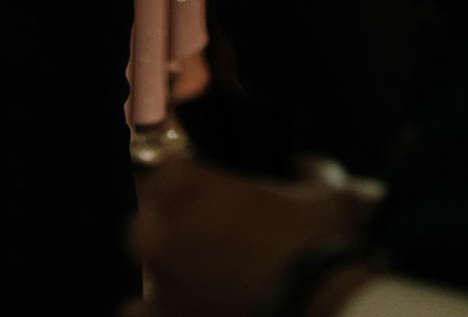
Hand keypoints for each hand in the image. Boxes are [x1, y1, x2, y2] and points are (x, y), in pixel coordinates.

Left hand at [124, 157, 369, 316]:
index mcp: (187, 189)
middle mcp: (162, 234)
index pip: (165, 170)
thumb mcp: (326, 197)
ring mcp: (161, 285)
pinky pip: (139, 313)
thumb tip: (309, 165)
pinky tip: (185, 309)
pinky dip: (162, 310)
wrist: (328, 310)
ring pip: (145, 267)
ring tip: (197, 279)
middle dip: (169, 224)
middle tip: (204, 235)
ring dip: (165, 270)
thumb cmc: (322, 248)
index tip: (209, 193)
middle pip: (145, 219)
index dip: (189, 181)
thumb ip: (313, 174)